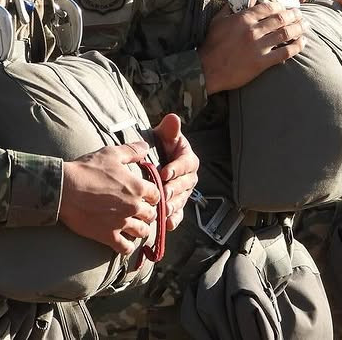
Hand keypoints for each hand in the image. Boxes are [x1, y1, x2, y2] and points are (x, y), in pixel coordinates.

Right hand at [59, 143, 160, 253]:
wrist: (63, 189)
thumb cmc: (87, 169)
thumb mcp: (111, 153)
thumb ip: (132, 150)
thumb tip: (146, 147)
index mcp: (137, 187)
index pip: (158, 195)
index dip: (153, 195)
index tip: (147, 196)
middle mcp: (133, 206)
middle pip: (152, 214)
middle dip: (148, 213)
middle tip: (141, 211)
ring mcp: (121, 223)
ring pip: (142, 231)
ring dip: (140, 229)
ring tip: (134, 226)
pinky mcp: (108, 236)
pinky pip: (126, 248)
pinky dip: (127, 246)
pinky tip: (124, 241)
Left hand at [153, 114, 198, 230]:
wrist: (151, 162)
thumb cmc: (159, 146)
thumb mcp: (163, 135)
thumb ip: (169, 129)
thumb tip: (173, 118)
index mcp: (188, 159)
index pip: (186, 164)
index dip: (177, 168)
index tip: (165, 172)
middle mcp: (189, 177)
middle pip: (185, 185)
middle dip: (174, 189)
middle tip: (163, 193)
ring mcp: (183, 193)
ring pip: (181, 200)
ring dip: (173, 206)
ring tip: (163, 209)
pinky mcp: (177, 205)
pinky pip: (178, 214)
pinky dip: (173, 220)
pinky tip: (166, 224)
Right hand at [199, 0, 304, 93]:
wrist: (207, 69)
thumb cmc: (211, 45)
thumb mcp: (218, 21)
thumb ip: (232, 8)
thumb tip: (247, 0)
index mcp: (243, 19)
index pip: (268, 7)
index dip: (281, 6)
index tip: (287, 7)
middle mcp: (253, 30)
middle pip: (280, 19)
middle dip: (294, 15)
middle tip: (300, 14)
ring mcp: (259, 46)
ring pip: (285, 34)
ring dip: (298, 28)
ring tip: (305, 26)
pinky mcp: (261, 62)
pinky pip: (284, 53)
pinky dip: (296, 47)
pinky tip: (302, 43)